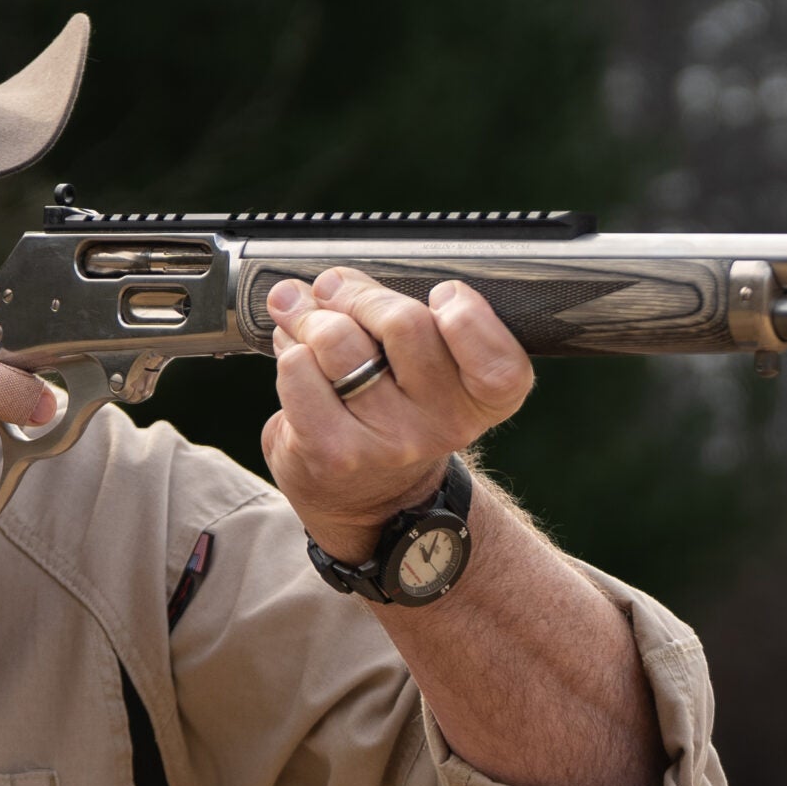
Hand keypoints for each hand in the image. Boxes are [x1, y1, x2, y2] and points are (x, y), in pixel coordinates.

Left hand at [259, 268, 534, 561]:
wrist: (370, 503)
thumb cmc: (397, 413)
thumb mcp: (427, 371)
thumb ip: (400, 315)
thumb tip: (327, 283)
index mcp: (481, 400)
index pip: (497, 360)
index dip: (467, 314)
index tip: (441, 297)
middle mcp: (444, 425)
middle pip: (405, 322)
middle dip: (357, 294)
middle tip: (335, 291)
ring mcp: (388, 441)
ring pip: (340, 340)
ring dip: (310, 317)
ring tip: (303, 319)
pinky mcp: (333, 452)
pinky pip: (298, 369)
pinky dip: (289, 352)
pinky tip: (298, 363)